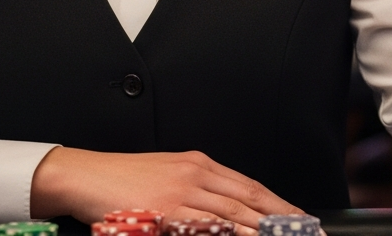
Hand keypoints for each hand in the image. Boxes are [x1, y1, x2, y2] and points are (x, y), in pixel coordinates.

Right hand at [30, 146, 300, 235]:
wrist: (85, 176)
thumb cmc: (121, 180)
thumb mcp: (166, 176)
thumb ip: (197, 190)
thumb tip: (226, 213)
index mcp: (198, 164)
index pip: (249, 186)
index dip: (278, 203)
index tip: (300, 218)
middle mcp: (195, 173)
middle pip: (249, 200)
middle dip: (281, 219)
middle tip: (306, 232)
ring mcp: (181, 192)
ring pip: (233, 214)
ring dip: (262, 229)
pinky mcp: (165, 210)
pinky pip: (205, 226)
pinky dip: (228, 233)